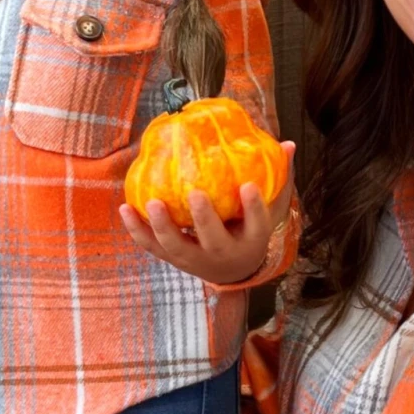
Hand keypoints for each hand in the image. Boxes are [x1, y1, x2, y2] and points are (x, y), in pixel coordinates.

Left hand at [119, 141, 295, 284]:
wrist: (232, 269)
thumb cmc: (250, 229)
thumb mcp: (270, 209)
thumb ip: (279, 180)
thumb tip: (288, 144)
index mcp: (251, 242)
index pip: (257, 226)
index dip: (254, 208)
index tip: (248, 186)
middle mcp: (223, 255)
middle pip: (214, 240)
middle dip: (204, 219)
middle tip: (195, 193)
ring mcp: (195, 260)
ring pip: (177, 248)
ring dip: (163, 227)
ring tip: (151, 203)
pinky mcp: (173, 259)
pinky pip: (153, 247)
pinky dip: (137, 230)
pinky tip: (125, 207)